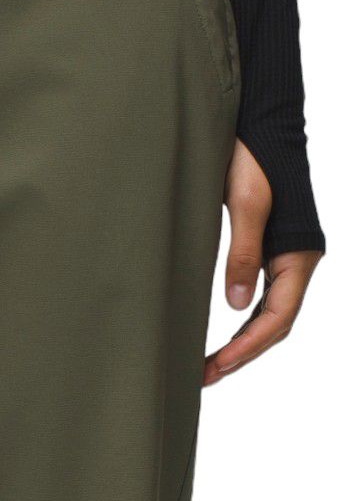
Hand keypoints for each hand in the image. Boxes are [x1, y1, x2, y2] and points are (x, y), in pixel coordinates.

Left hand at [205, 141, 321, 386]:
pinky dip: (243, 323)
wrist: (259, 123)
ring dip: (242, 343)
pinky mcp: (269, 251)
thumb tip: (238, 308)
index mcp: (298, 254)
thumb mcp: (245, 204)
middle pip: (275, 324)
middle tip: (204, 376)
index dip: (250, 346)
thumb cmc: (253, 156)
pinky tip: (222, 337)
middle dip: (243, 353)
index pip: (279, 316)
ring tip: (208, 367)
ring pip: (268, 315)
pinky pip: (262, 299)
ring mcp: (285, 258)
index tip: (220, 365)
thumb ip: (243, 254)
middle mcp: (297, 261)